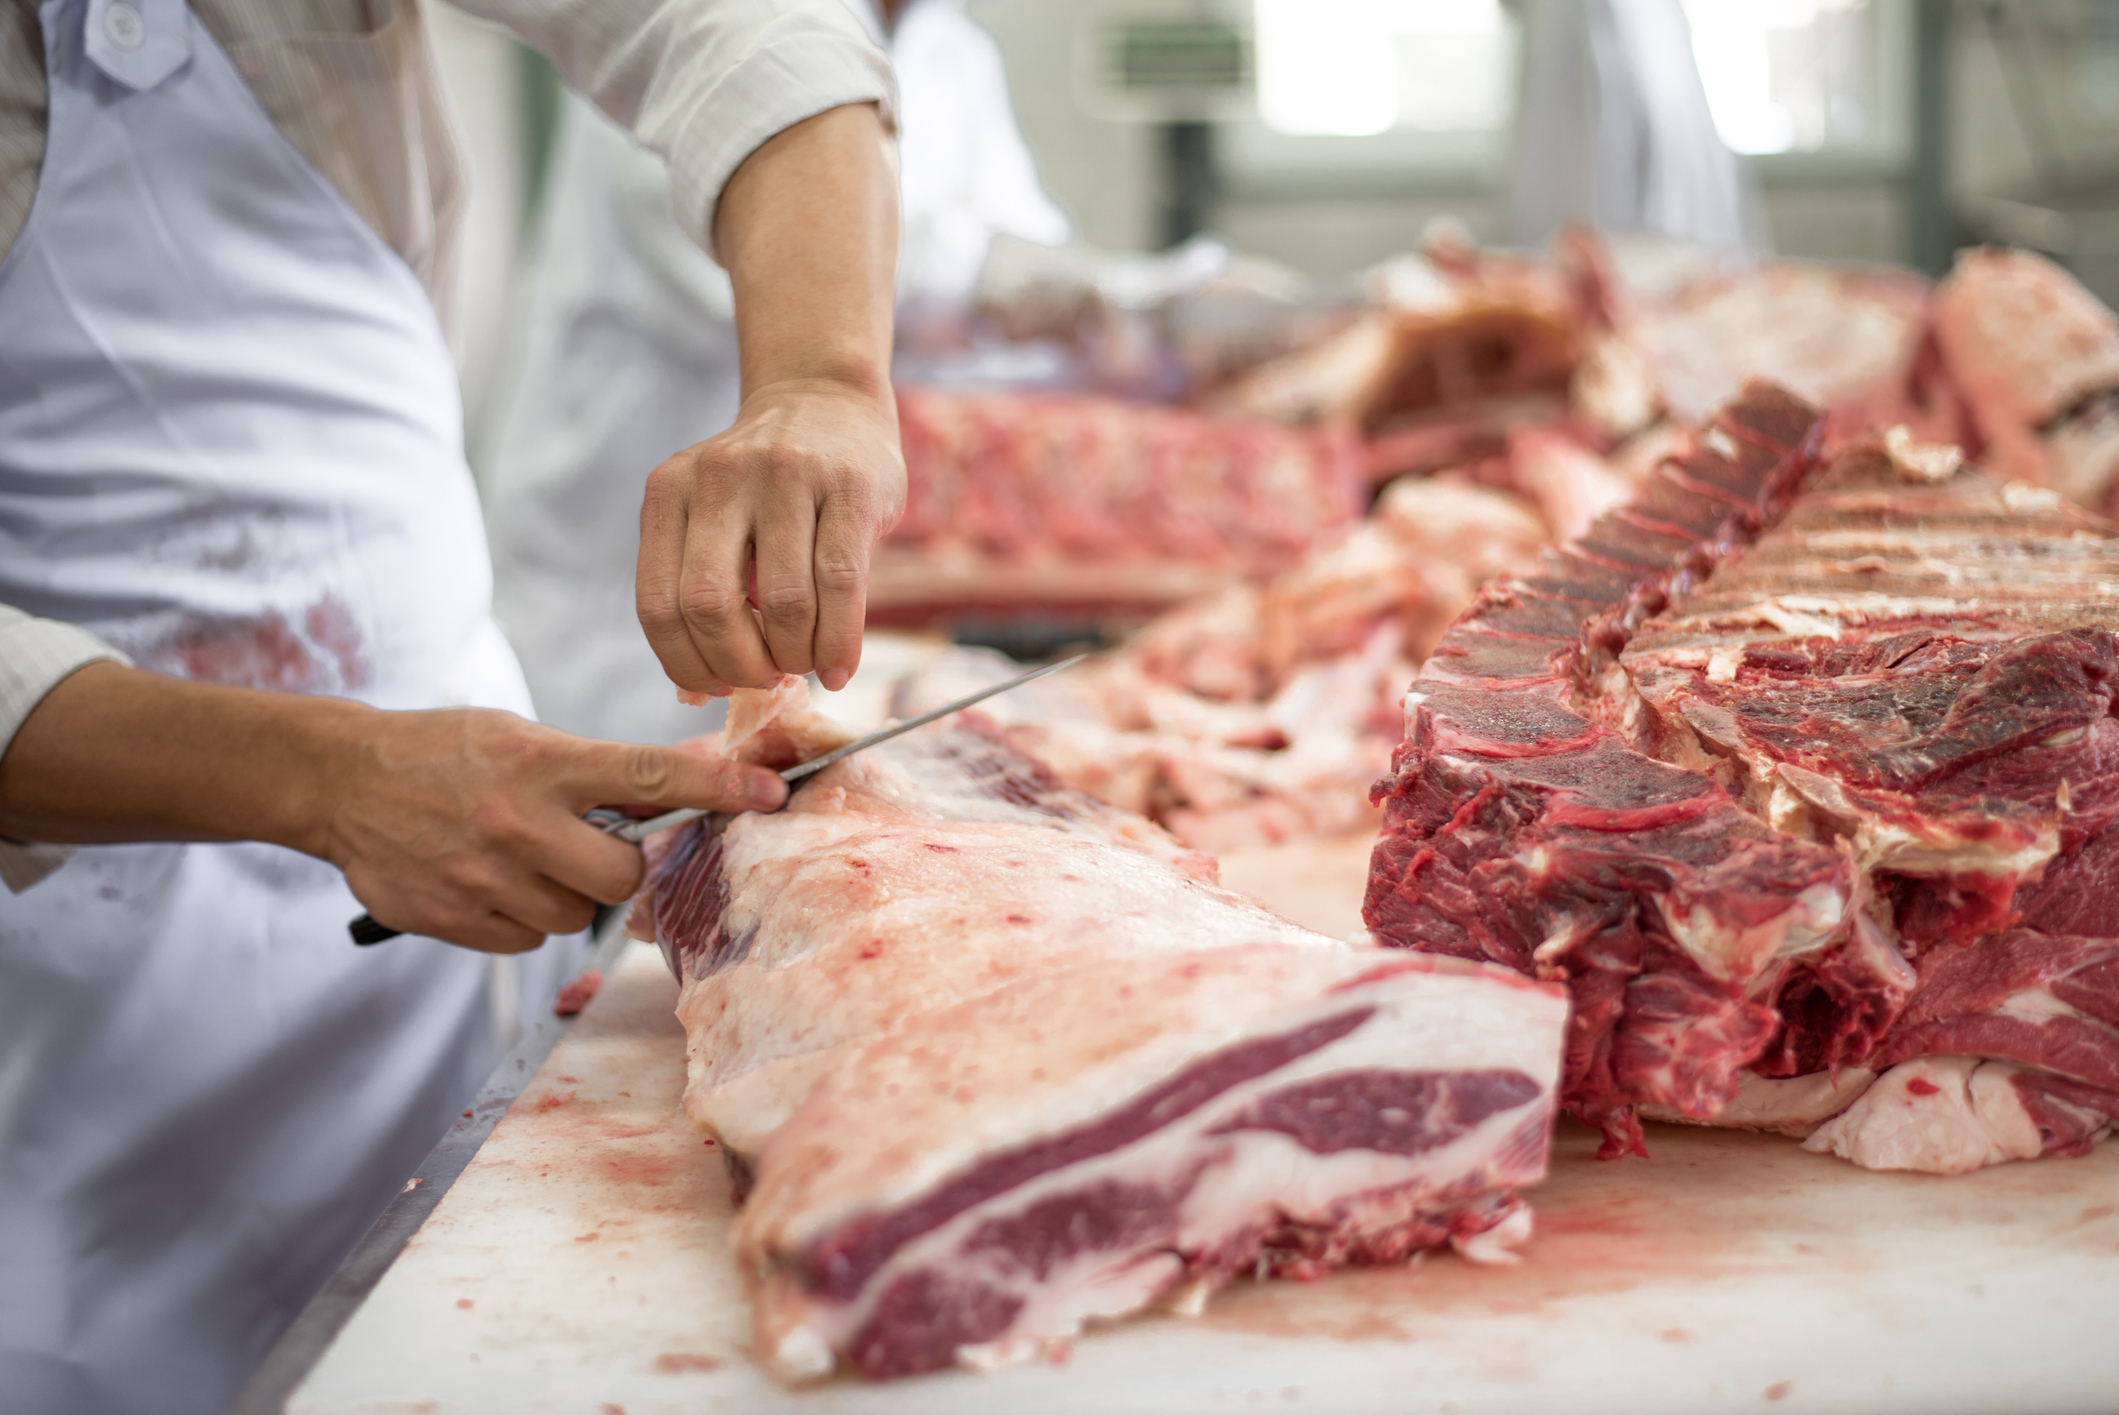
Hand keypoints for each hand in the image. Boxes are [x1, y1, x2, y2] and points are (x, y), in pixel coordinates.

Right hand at [0, 661, 787, 955]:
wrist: (339, 779)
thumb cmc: (446, 752)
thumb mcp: (525, 738)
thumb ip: (599, 770)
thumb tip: (692, 778)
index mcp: (541, 763)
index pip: (650, 776)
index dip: (717, 786)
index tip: (768, 793)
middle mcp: (516, 822)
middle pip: (621, 876)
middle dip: (620, 868)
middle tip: (591, 844)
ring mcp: (482, 876)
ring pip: (574, 915)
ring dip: (565, 894)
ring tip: (522, 857)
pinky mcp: (454, 919)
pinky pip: (526, 940)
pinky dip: (521, 918)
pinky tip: (490, 882)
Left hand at [636, 377, 902, 696]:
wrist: (827, 400)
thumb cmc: (767, 487)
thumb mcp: (712, 520)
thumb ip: (697, 591)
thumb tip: (691, 693)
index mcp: (669, 491)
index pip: (658, 606)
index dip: (687, 665)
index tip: (718, 686)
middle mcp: (719, 477)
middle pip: (711, 607)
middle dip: (741, 666)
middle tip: (765, 678)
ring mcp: (786, 475)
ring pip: (782, 602)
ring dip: (795, 657)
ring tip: (804, 664)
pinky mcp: (849, 486)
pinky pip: (842, 585)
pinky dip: (840, 642)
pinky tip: (839, 667)